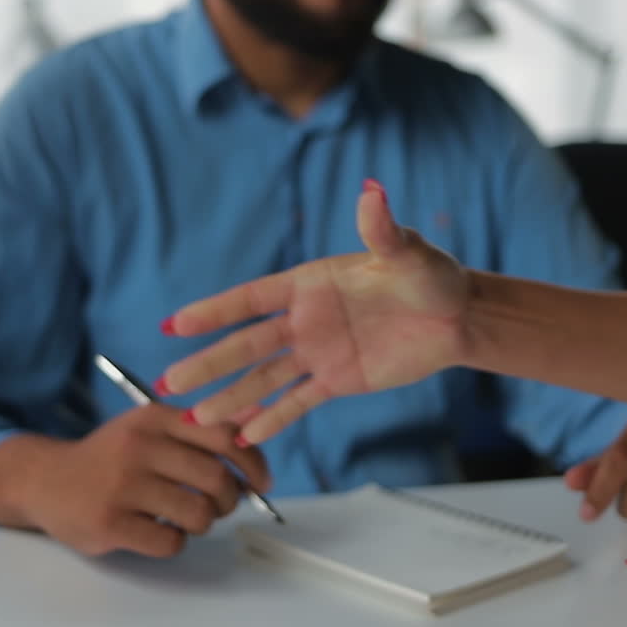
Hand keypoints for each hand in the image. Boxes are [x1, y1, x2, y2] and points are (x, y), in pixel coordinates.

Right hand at [0, 404, 270, 557]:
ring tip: (187, 519)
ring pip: (198, 514)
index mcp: (154, 418)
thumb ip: (196, 430)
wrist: (45, 479)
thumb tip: (256, 427)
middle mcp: (139, 446)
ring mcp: (122, 485)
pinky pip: (169, 542)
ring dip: (203, 524)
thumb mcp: (148, 428)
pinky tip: (158, 531)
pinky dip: (174, 542)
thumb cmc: (110, 457)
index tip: (260, 482)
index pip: (223, 434)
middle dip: (229, 500)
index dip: (252, 462)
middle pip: (216, 478)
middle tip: (220, 506)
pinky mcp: (110, 522)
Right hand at [159, 180, 468, 444]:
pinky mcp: (338, 379)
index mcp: (310, 284)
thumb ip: (384, 230)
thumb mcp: (409, 253)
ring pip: (264, 378)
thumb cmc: (432, 276)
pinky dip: (271, 418)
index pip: (252, 299)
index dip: (214, 312)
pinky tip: (243, 434)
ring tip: (194, 416)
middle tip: (168, 381)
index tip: (177, 324)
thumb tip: (373, 193)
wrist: (458, 317)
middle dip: (207, 363)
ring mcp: (318, 351)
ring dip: (230, 396)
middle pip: (247, 345)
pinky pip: (298, 401)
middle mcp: (305, 319)